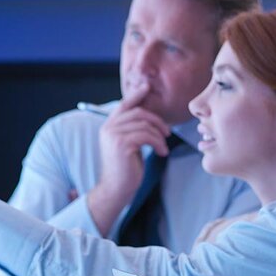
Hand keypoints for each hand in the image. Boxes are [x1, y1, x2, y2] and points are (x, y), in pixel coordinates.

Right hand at [89, 83, 171, 232]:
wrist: (116, 189)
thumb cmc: (125, 169)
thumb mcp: (128, 145)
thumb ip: (132, 130)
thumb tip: (147, 118)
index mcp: (108, 126)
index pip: (124, 105)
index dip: (136, 94)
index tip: (147, 87)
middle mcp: (108, 128)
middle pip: (138, 113)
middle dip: (156, 120)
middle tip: (167, 132)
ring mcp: (113, 136)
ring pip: (144, 125)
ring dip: (158, 135)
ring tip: (163, 146)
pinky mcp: (122, 144)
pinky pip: (146, 136)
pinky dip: (158, 143)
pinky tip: (161, 152)